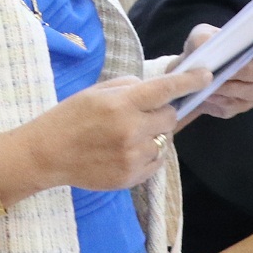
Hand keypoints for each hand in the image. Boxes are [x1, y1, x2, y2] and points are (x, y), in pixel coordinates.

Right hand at [0, 69, 203, 193]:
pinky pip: (156, 161)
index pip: (165, 90)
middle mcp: (131, 130)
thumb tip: (156, 90)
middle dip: (163, 112)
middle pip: (171, 117)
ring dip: (154, 135)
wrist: (46, 154)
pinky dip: (148, 154)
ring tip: (127, 135)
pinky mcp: (131, 177)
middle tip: (142, 114)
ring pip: (165, 141)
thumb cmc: (69, 118)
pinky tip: (125, 151)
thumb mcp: (96, 92)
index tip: (205, 75)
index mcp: (122, 104)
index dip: (189, 81)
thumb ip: (129, 87)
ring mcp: (132, 157)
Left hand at [177, 21, 252, 122]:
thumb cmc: (205, 50)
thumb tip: (209, 44)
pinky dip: (220, 99)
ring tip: (208, 82)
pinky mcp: (244, 105)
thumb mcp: (201, 37)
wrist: (190, 75)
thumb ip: (205, 37)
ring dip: (229, 86)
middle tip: (224, 68)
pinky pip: (237, 105)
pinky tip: (207, 94)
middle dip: (245, 69)